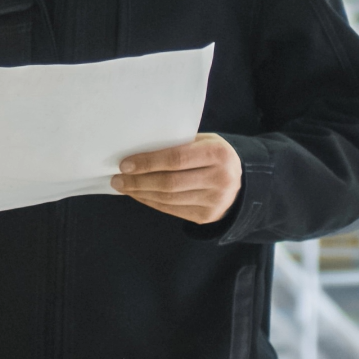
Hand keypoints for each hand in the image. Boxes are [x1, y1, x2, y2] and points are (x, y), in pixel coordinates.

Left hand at [111, 133, 241, 224]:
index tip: (125, 164)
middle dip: (139, 181)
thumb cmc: (213, 156)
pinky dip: (151, 202)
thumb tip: (137, 151)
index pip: (176, 159)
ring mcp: (214, 201)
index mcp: (218, 153)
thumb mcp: (204, 141)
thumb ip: (178, 144)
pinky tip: (138, 195)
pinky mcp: (206, 217)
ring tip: (123, 186)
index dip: (148, 162)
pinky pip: (171, 210)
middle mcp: (219, 178)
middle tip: (117, 178)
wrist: (241, 183)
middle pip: (169, 183)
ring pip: (168, 199)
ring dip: (141, 193)